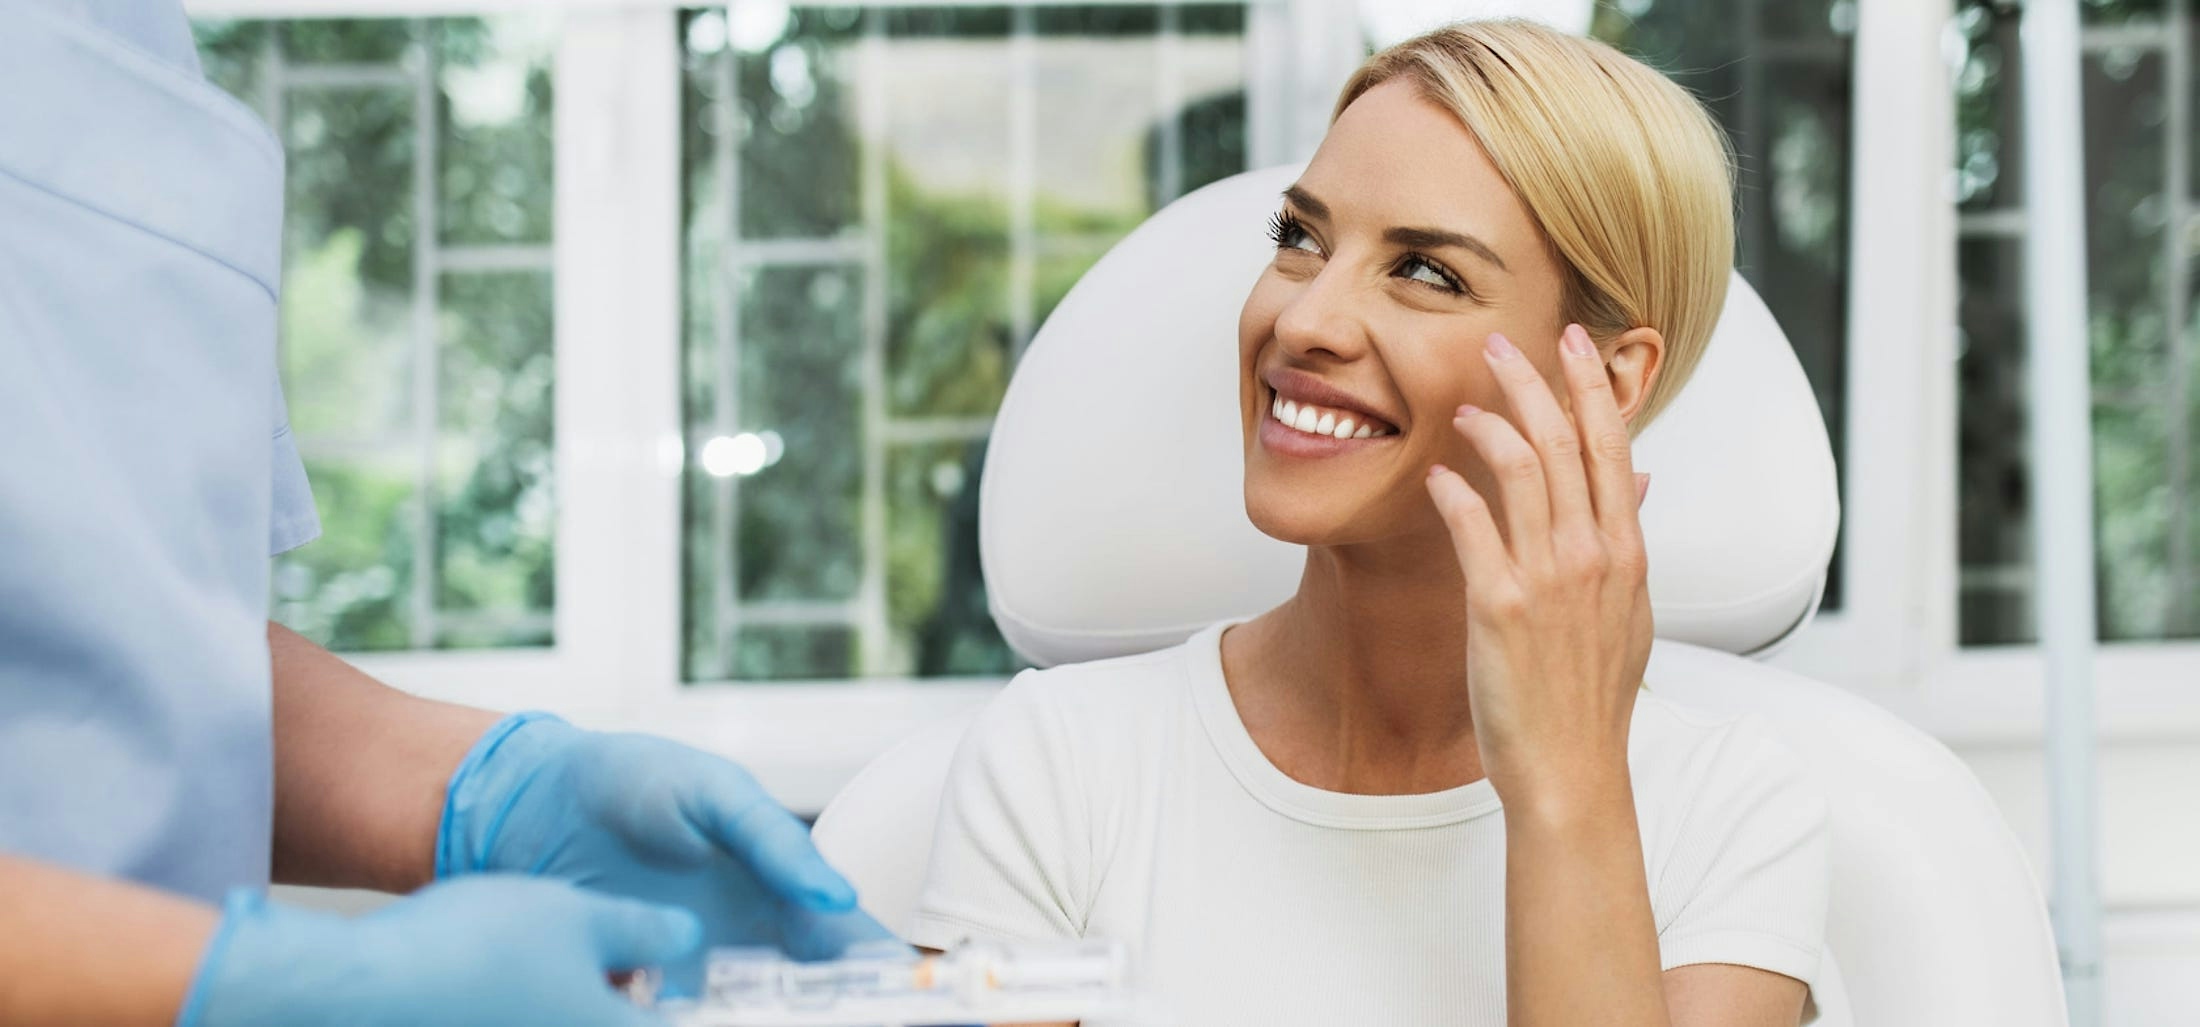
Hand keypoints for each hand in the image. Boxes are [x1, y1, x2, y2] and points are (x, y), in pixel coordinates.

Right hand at [181, 876, 696, 1026]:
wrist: (360, 986)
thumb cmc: (474, 948)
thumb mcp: (581, 915)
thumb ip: (648, 930)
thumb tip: (689, 940)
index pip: (675, 1026)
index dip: (699, 1006)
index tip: (705, 986)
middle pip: (622, 1022)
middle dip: (634, 998)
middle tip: (641, 963)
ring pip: (574, 1022)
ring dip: (585, 998)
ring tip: (576, 962)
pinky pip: (530, 1023)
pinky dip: (539, 1008)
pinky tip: (520, 978)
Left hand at [437, 715, 899, 992]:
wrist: (535, 801)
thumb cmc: (638, 781)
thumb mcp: (716, 794)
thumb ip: (775, 841)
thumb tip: (839, 896)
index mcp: (788, 899)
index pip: (860, 953)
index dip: (894, 984)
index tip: (916, 1006)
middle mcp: (751, 951)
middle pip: (813, 1007)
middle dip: (834, 1017)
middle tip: (840, 1022)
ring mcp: (696, 982)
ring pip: (747, 1022)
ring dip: (763, 1023)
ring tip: (760, 1022)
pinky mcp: (637, 1001)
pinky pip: (668, 1026)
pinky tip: (677, 1021)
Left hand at [1423, 325, 1653, 808]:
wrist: (1573, 770)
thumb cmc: (1591, 698)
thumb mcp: (1629, 615)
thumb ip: (1626, 541)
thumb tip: (1638, 481)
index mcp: (1628, 554)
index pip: (1613, 447)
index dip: (1592, 387)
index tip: (1574, 341)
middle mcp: (1595, 556)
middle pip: (1566, 442)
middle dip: (1534, 382)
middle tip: (1502, 344)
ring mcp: (1550, 579)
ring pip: (1522, 470)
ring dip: (1490, 425)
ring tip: (1464, 407)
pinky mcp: (1502, 606)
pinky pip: (1474, 526)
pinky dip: (1454, 490)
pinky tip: (1437, 475)